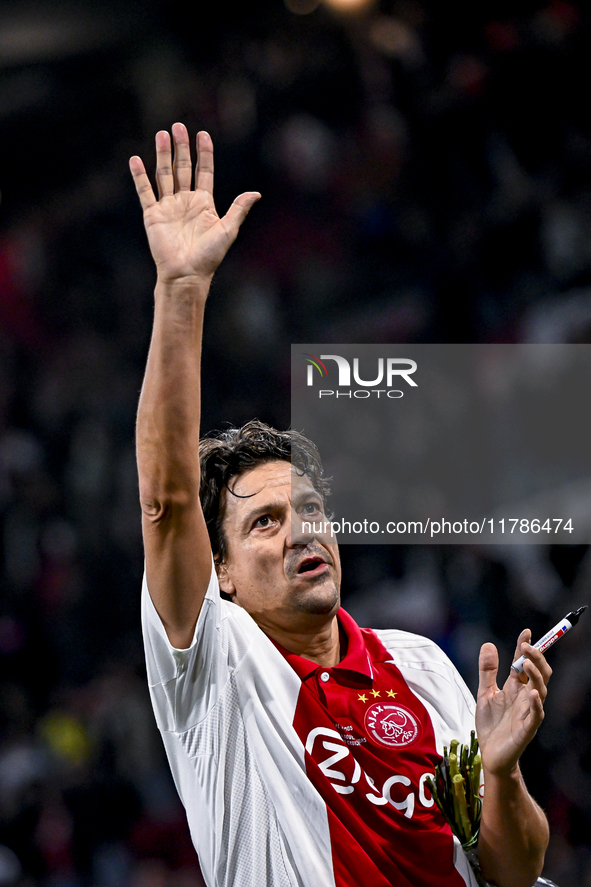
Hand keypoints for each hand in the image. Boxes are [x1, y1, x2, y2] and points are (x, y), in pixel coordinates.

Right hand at [129, 123, 259, 283]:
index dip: (204, 153)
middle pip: (183, 168)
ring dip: (163, 154)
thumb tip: (256, 193)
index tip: (202, 134)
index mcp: (204, 203)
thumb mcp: (228, 230)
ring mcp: (168, 207)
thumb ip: (239, 209)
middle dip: (181, 147)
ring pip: (164, 174)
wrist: (186, 274)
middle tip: (178, 126)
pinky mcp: (153, 215)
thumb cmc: (209, 256)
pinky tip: (136, 159)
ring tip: (161, 134)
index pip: (204, 171)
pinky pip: (145, 192)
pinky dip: (139, 176)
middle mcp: (185, 202)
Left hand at [475, 630, 551, 776]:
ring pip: (541, 690)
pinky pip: (536, 715)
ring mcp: (527, 712)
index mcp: (515, 688)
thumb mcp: (485, 693)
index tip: (526, 632)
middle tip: (528, 645)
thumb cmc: (491, 725)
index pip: (524, 663)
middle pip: (539, 673)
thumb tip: (488, 644)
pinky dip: (536, 703)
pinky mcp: (527, 729)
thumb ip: (487, 671)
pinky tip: (532, 692)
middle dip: (536, 658)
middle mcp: (525, 697)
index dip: (526, 648)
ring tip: (527, 664)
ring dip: (536, 676)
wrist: (489, 755)